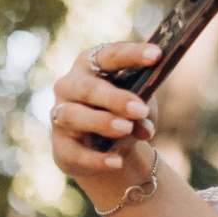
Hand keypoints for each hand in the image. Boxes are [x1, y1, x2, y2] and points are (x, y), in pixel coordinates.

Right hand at [49, 43, 160, 209]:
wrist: (107, 149)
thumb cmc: (124, 114)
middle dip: (115, 98)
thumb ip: (144, 112)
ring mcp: (60, 115)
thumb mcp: (141, 109)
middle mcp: (69, 87)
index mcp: (91, 67)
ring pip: (74, 116)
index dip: (131, 54)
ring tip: (127, 128)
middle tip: (140, 109)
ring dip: (102, 122)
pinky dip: (96, 158)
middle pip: (88, 88)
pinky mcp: (61, 147)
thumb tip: (143, 126)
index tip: (157, 54)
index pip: (108, 56)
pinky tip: (116, 162)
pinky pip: (75, 152)